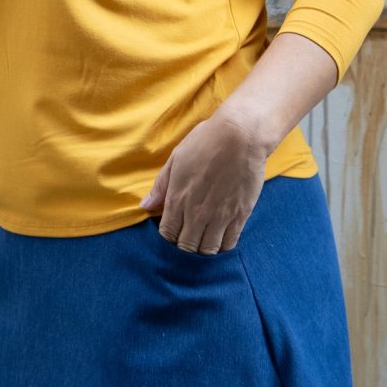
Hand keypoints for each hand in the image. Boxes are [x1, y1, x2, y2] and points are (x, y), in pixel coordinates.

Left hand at [139, 110, 267, 254]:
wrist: (241, 135)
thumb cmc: (206, 141)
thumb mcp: (177, 158)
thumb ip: (161, 185)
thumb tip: (145, 205)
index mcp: (178, 198)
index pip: (167, 234)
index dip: (168, 238)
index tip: (173, 234)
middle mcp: (197, 213)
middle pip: (186, 247)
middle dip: (185, 247)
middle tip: (189, 240)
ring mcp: (219, 216)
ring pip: (207, 250)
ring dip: (203, 250)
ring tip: (204, 242)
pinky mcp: (240, 215)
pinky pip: (229, 244)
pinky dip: (222, 247)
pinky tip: (221, 240)